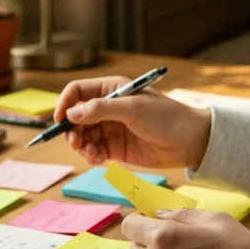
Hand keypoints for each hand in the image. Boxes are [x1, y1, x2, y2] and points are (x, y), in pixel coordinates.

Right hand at [53, 76, 210, 168]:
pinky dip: (90, 155)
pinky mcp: (115, 147)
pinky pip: (93, 151)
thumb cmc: (166, 118)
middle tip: (76, 142)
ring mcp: (110, 128)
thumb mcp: (133, 109)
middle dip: (72, 130)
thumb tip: (72, 114)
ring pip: (82, 136)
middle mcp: (107, 107)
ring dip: (81, 145)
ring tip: (91, 153)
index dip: (65, 104)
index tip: (59, 120)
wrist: (190, 142)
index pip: (78, 91)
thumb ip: (101, 109)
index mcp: (111, 89)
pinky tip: (98, 159)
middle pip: (75, 116)